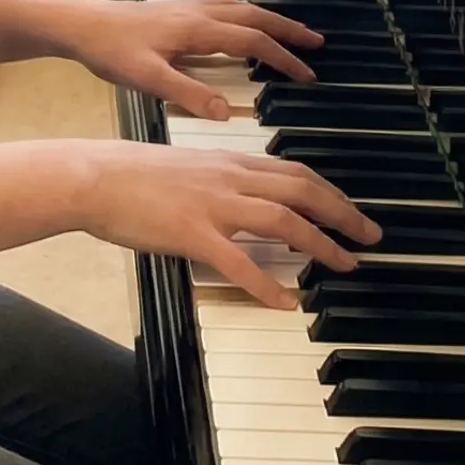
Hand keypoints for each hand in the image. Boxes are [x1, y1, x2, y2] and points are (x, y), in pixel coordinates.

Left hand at [56, 0, 321, 113]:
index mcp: (197, 30)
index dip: (283, 57)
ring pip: (240, 7)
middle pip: (255, 16)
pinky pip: (223, 5)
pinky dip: (244, 12)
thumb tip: (226, 112)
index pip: (252, 41)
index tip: (307, 75)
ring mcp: (187, 7)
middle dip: (287, 30)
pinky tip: (242, 21)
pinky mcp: (176, 8)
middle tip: (317, 43)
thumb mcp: (147, 79)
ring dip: (269, 18)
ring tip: (289, 32)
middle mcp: (198, 12)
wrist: (81, 24)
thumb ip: (187, 94)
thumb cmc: (111, 52)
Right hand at [79, 138, 379, 309]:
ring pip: (282, 219)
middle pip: (300, 190)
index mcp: (226, 161)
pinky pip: (239, 262)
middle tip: (370, 236)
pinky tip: (286, 303)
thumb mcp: (184, 165)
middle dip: (341, 212)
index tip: (351, 209)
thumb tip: (242, 199)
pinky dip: (267, 284)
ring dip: (320, 243)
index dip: (328, 190)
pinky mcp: (191, 233)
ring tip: (344, 264)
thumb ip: (218, 180)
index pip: (291, 171)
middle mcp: (227, 177)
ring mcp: (212, 204)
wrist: (94, 174)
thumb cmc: (131, 172)